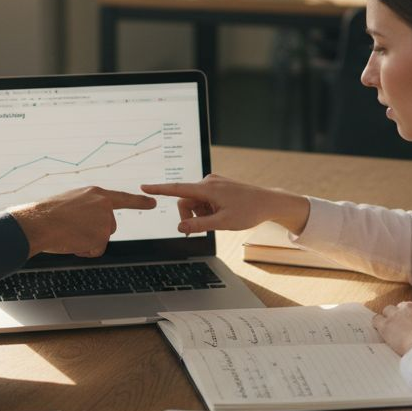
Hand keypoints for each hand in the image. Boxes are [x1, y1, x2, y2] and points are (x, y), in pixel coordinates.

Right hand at [10, 186, 156, 256]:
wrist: (38, 222)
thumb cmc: (47, 214)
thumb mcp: (71, 201)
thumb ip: (87, 207)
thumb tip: (90, 220)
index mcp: (96, 193)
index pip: (122, 198)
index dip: (139, 201)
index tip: (152, 203)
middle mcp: (103, 205)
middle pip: (108, 226)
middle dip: (93, 233)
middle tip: (72, 228)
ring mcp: (104, 220)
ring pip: (101, 239)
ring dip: (87, 242)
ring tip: (69, 233)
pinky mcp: (101, 236)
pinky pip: (96, 250)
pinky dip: (85, 251)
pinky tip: (72, 242)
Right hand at [141, 174, 310, 234]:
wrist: (268, 202)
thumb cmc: (248, 211)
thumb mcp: (223, 223)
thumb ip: (199, 225)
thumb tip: (180, 227)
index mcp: (207, 188)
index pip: (177, 189)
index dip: (159, 189)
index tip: (144, 187)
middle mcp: (208, 182)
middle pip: (185, 200)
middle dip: (190, 216)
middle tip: (203, 228)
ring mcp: (213, 183)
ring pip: (194, 201)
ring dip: (200, 214)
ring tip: (218, 220)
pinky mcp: (217, 186)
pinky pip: (203, 199)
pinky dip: (207, 209)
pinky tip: (221, 213)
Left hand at [372, 299, 411, 355]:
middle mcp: (410, 306)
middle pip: (401, 307)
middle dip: (402, 316)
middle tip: (404, 328)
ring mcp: (397, 314)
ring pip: (388, 311)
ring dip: (389, 318)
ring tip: (392, 329)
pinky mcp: (386, 325)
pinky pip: (377, 320)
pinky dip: (378, 324)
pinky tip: (380, 331)